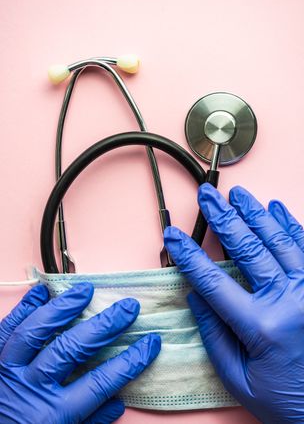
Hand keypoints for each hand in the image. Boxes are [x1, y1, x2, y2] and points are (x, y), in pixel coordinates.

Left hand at [0, 283, 159, 423]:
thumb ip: (91, 422)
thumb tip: (119, 401)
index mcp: (54, 415)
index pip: (101, 382)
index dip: (131, 361)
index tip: (150, 343)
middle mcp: (32, 388)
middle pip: (71, 349)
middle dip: (104, 325)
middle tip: (127, 307)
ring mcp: (8, 372)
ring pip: (35, 332)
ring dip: (62, 308)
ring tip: (84, 289)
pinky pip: (6, 330)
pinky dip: (23, 309)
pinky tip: (40, 292)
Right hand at [164, 183, 303, 423]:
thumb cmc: (288, 401)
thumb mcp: (239, 380)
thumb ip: (214, 336)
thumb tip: (196, 295)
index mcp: (262, 327)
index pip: (214, 281)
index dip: (189, 255)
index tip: (173, 235)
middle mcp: (290, 301)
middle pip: (248, 248)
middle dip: (223, 218)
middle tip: (207, 196)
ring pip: (279, 240)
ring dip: (255, 213)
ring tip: (238, 194)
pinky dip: (290, 224)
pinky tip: (276, 208)